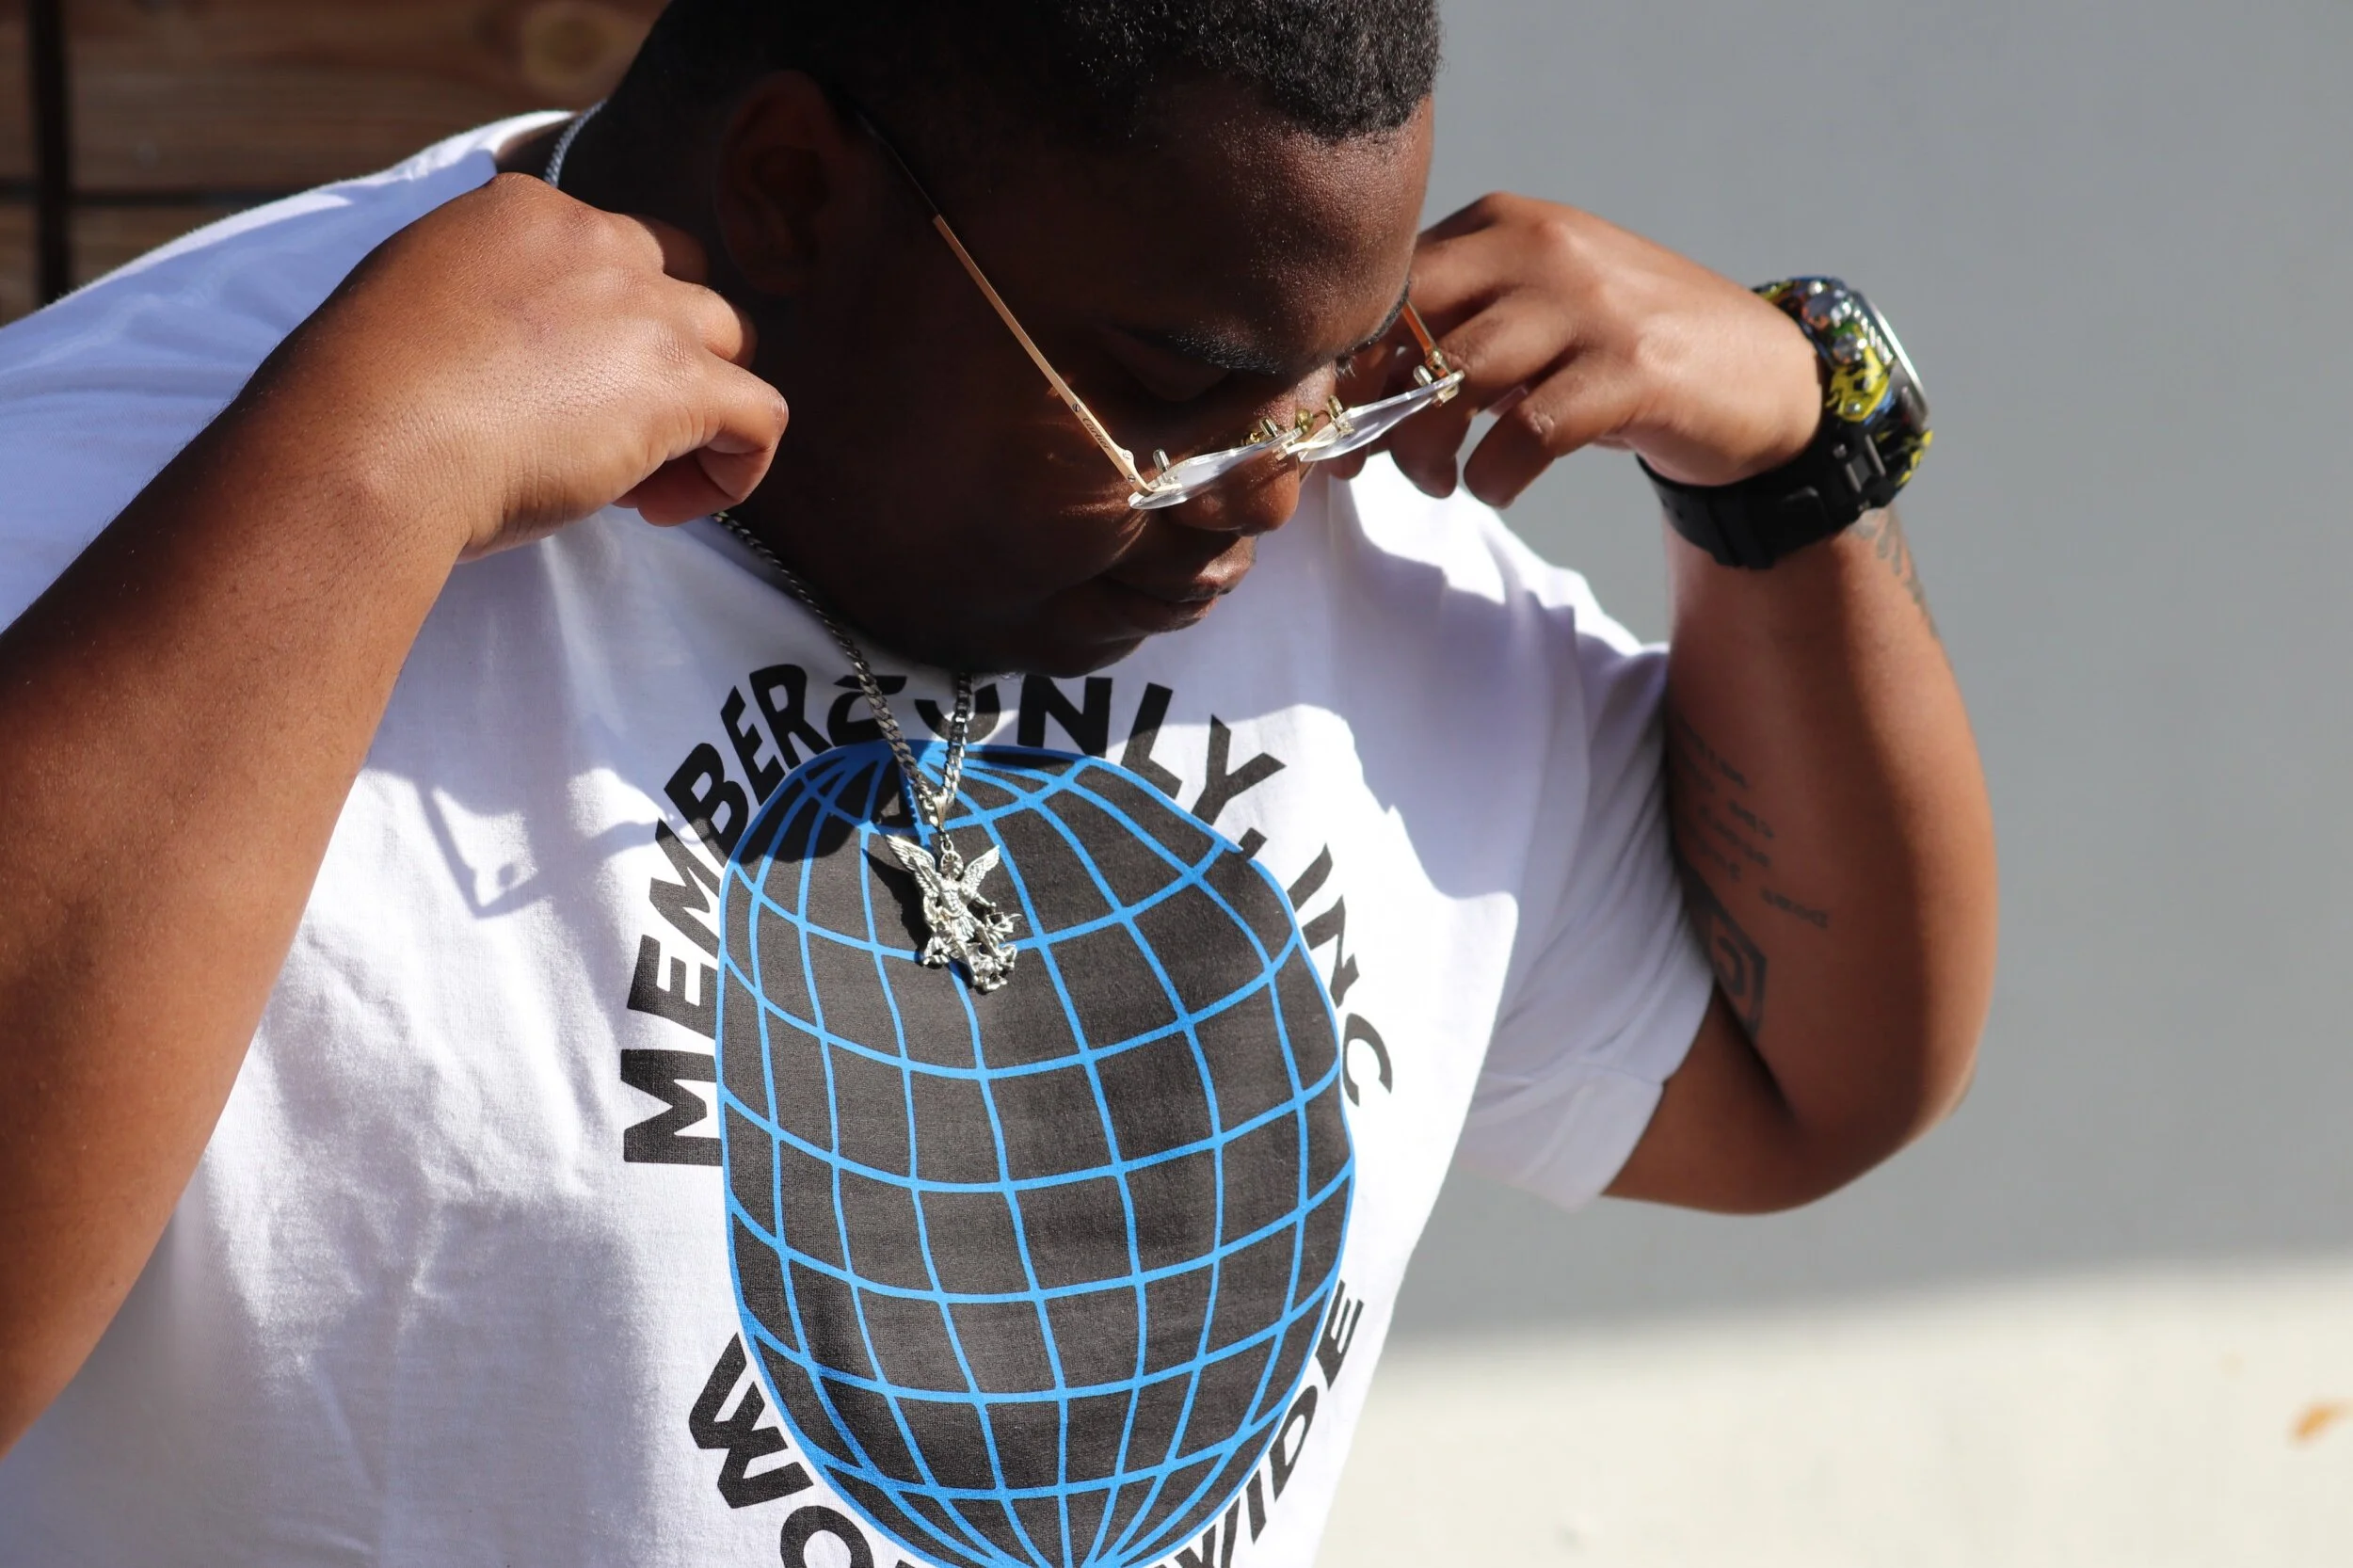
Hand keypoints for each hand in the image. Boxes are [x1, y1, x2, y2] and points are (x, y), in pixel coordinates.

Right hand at [241, 173, 788, 558]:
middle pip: (682, 290)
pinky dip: (733, 469)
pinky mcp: (682, 381)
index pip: (607, 255)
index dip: (600, 334)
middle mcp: (596, 239)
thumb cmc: (362, 406)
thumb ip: (479, 316)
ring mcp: (647, 307)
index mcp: (520, 212)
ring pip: (733, 343)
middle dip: (662, 362)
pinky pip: (762, 417)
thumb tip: (513, 374)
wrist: (368, 443)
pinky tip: (665, 508)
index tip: (553, 396)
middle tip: (603, 439)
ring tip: (635, 483)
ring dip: (698, 413)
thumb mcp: (413, 317)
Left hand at [1328, 192, 1821, 503]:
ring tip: (1438, 481)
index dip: (1340, 366)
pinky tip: (1496, 487)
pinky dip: (1493, 475)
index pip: (1384, 284)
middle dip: (1369, 404)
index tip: (1329, 427)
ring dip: (1425, 449)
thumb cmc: (1613, 353)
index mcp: (1501, 224)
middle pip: (1407, 323)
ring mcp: (1590, 305)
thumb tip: (1338, 391)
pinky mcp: (1632, 369)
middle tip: (1367, 461)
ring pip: (1455, 377)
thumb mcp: (1528, 309)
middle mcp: (1542, 247)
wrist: (1754, 373)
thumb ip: (1449, 323)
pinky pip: (1527, 430)